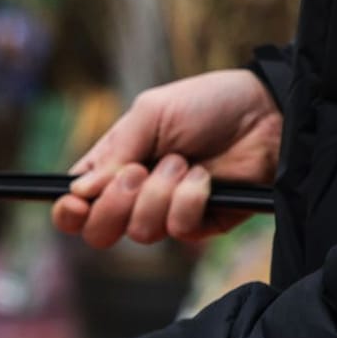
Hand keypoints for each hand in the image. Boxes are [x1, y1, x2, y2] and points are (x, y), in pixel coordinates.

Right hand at [51, 69, 280, 247]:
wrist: (268, 113)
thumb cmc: (208, 104)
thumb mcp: (152, 112)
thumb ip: (114, 151)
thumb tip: (80, 191)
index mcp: (112, 169)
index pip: (75, 207)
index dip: (68, 212)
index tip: (77, 202)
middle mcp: (134, 197)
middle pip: (98, 233)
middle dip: (114, 205)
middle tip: (138, 171)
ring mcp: (165, 214)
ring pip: (138, 233)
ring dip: (160, 194)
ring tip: (185, 162)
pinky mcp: (199, 225)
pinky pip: (177, 230)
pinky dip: (189, 200)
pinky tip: (205, 178)